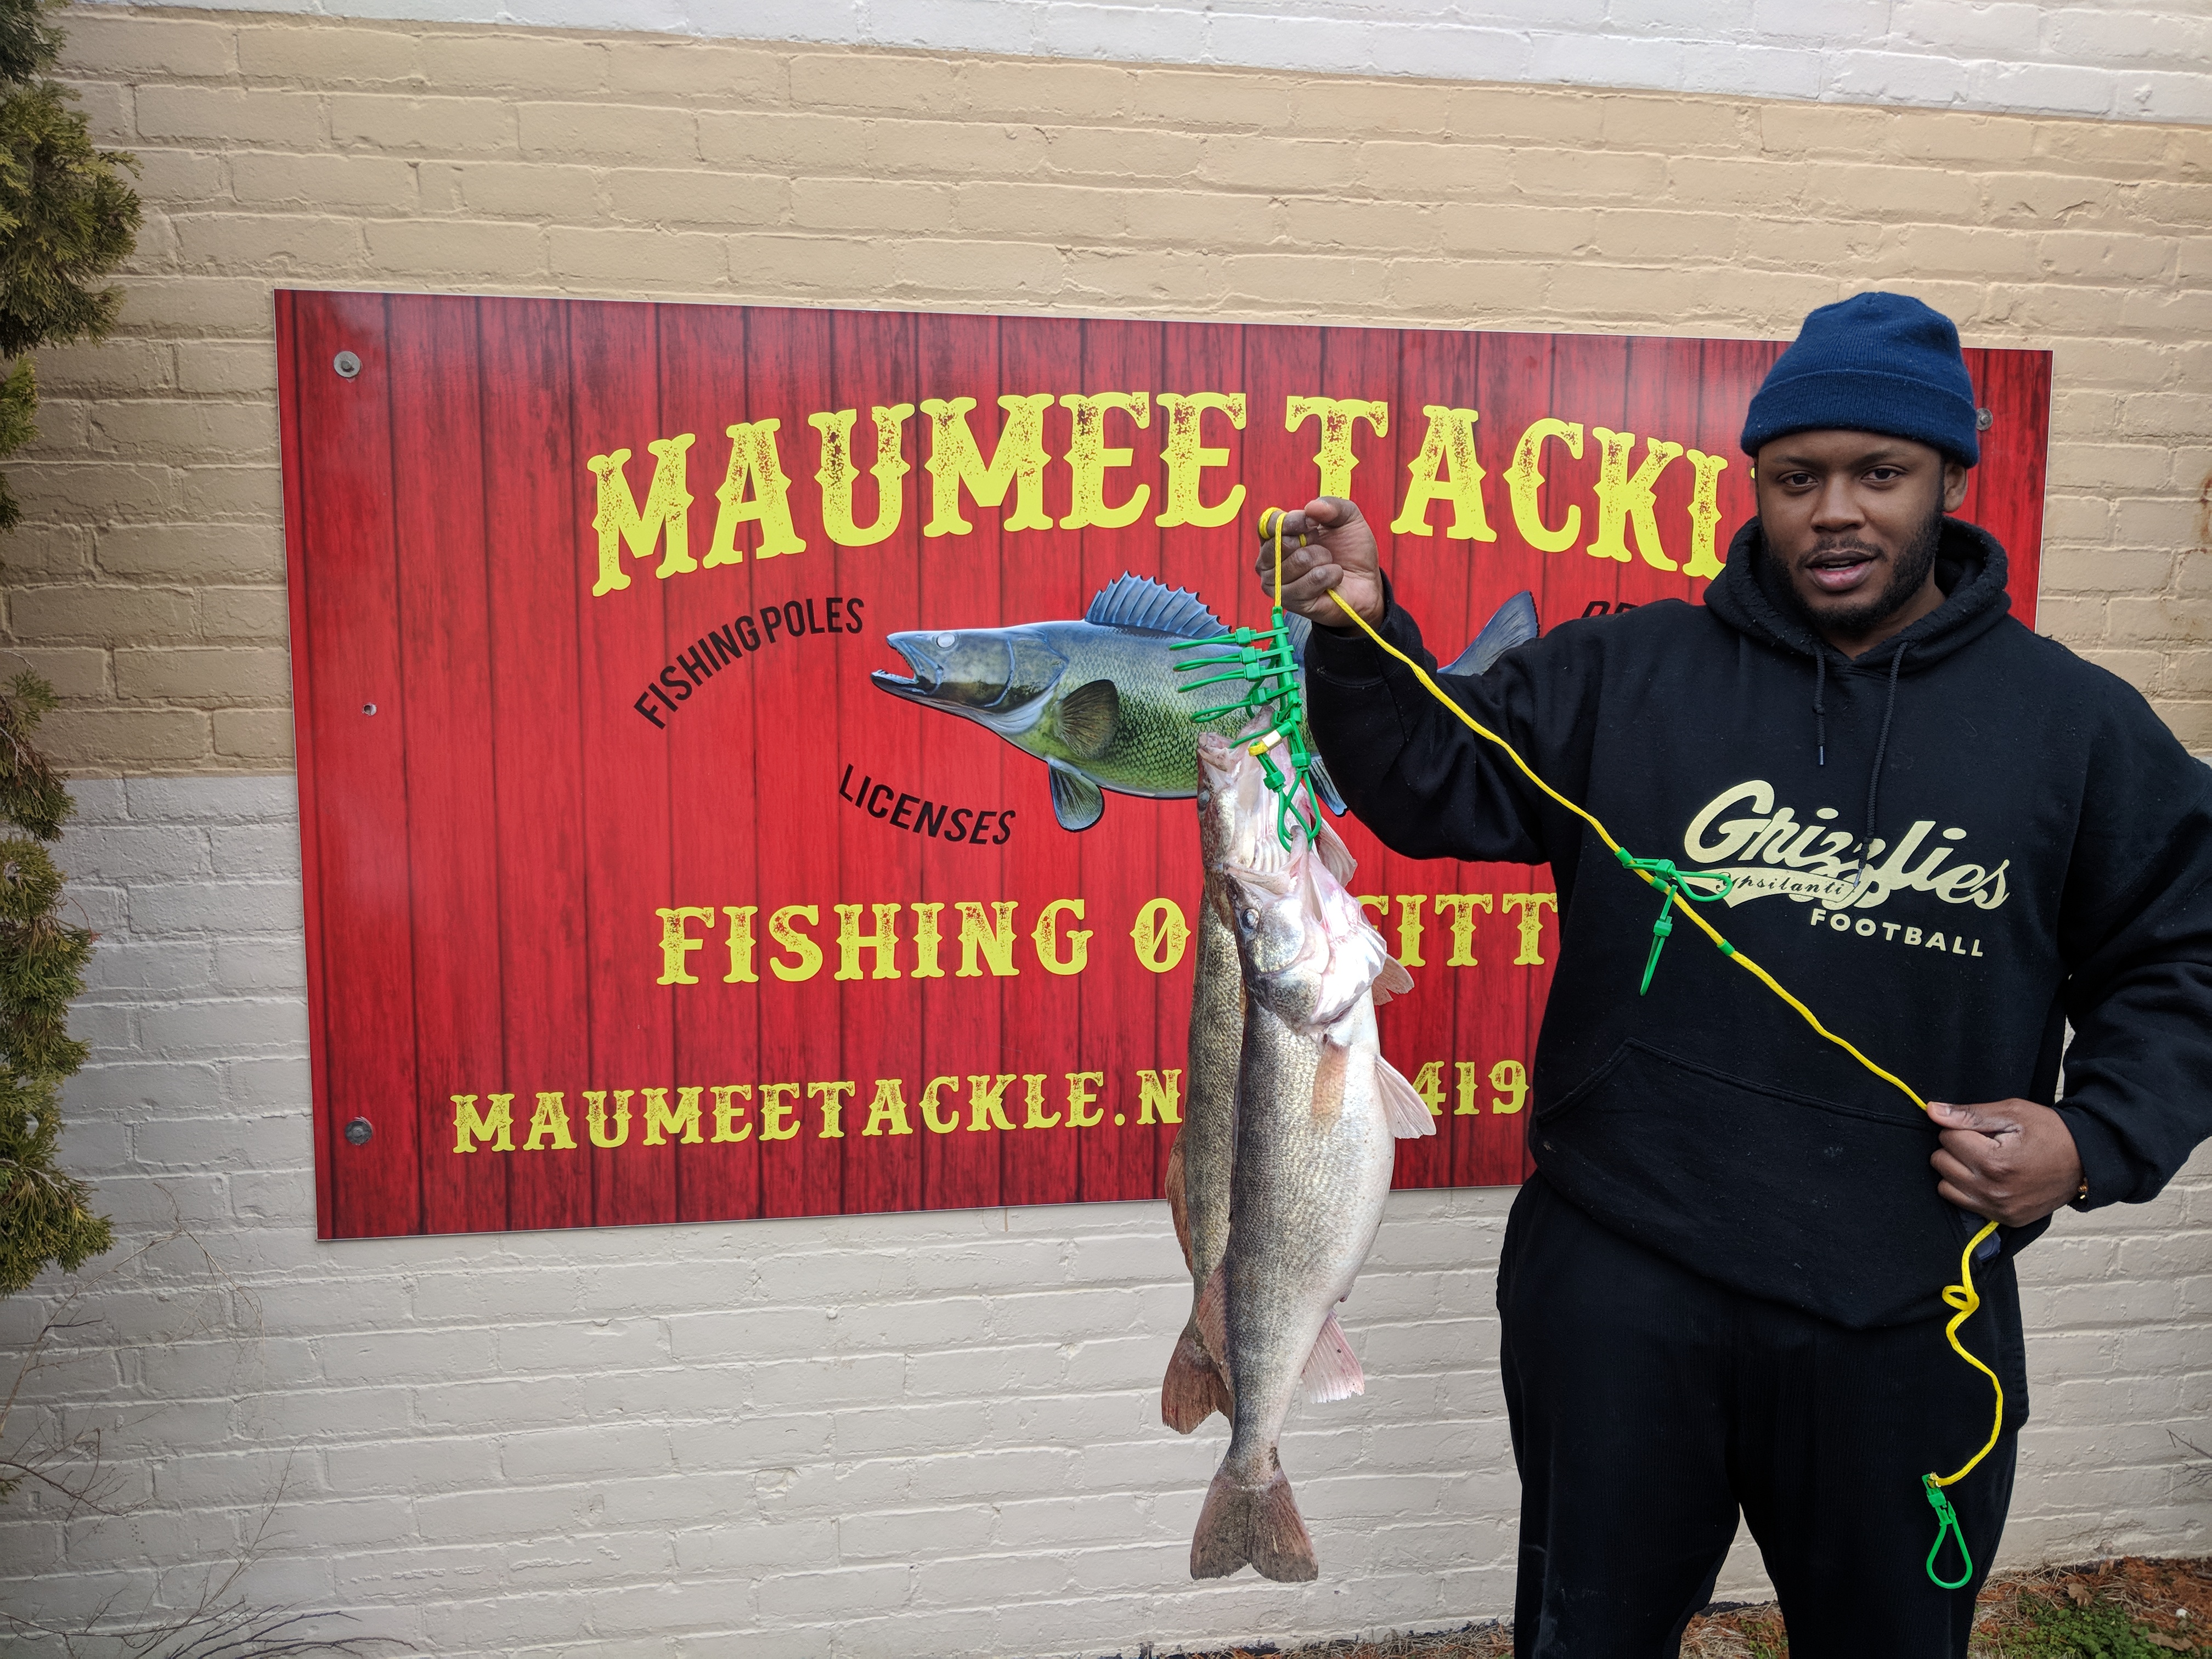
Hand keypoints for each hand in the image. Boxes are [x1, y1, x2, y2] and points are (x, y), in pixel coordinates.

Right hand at [1253, 497, 1383, 629]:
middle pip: (1281, 543)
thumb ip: (1332, 505)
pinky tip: (1332, 579)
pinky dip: (1331, 575)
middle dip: (1312, 542)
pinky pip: (1313, 579)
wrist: (1366, 582)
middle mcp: (1269, 561)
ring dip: (1324, 560)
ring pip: (1300, 561)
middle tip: (1323, 549)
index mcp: (1276, 537)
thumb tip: (1311, 508)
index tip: (1313, 523)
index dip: (1293, 521)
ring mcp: (1277, 584)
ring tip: (1329, 564)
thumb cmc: (1350, 551)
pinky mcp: (1291, 601)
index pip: (1269, 523)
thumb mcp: (1347, 519)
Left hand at [1926, 1098, 2083, 1226]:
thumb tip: (1933, 1111)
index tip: (1982, 1129)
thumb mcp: (2013, 1112)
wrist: (2086, 1161)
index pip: (1947, 1138)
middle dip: (1956, 1148)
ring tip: (1983, 1160)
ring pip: (1946, 1187)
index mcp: (1994, 1162)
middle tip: (1982, 1143)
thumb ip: (1969, 1114)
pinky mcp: (2005, 1219)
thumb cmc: (2052, 1133)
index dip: (1961, 1128)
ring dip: (1957, 1171)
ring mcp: (1999, 1209)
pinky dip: (1968, 1190)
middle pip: (1941, 1162)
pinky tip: (1988, 1178)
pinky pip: (1964, 1204)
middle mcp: (1993, 1191)